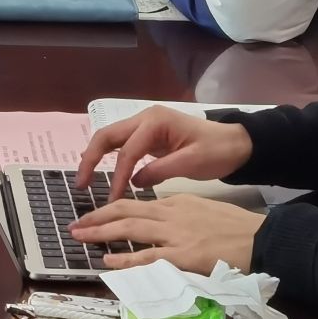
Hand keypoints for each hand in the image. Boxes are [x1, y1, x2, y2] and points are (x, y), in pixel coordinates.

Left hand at [69, 194, 264, 272]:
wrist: (263, 239)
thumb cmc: (237, 228)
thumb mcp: (204, 210)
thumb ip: (180, 214)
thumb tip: (160, 223)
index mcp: (177, 202)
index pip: (137, 203)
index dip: (112, 209)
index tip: (96, 215)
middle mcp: (172, 214)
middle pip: (125, 210)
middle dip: (96, 216)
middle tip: (76, 224)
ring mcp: (176, 234)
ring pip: (130, 228)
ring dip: (101, 232)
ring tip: (81, 237)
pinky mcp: (184, 255)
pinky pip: (147, 256)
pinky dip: (125, 258)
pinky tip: (109, 261)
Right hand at [75, 104, 254, 197]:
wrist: (237, 143)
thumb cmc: (217, 151)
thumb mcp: (191, 163)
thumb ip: (160, 170)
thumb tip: (134, 182)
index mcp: (155, 122)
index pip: (127, 151)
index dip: (116, 176)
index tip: (111, 199)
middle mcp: (145, 119)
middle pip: (107, 135)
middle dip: (90, 158)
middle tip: (81, 183)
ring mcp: (146, 125)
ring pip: (111, 138)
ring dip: (96, 157)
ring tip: (85, 179)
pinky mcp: (149, 135)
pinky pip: (122, 145)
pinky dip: (109, 157)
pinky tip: (102, 172)